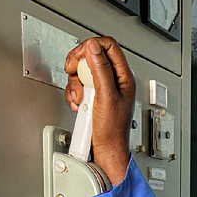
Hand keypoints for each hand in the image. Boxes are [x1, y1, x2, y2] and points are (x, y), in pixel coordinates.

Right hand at [64, 37, 135, 184]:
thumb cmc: (112, 130)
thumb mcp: (106, 96)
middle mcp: (114, 80)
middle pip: (92, 56)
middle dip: (78, 64)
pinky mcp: (92, 97)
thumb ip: (100, 70)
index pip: (109, 46)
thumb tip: (93, 47)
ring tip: (80, 98)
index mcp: (123, 76)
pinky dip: (74, 95)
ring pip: (82, 72)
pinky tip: (79, 105)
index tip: (80, 55)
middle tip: (72, 71)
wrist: (105, 150)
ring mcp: (102, 89)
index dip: (92, 46)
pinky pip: (78, 86)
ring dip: (75, 84)